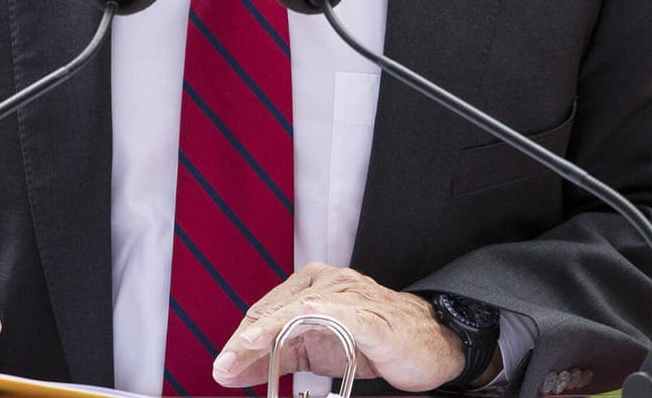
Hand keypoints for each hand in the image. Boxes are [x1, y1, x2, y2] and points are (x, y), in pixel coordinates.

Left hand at [211, 263, 467, 392]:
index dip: (241, 341)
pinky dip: (315, 314)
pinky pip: (338, 312)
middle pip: (275, 311)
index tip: (223, 366)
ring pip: (297, 310)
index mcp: (311, 285)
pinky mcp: (369, 315)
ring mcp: (348, 295)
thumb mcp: (316, 350)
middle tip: (223, 368)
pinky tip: (298, 318)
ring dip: (267, 332)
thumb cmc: (374, 341)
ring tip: (244, 350)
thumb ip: (278, 356)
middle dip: (245, 342)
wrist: (429, 345)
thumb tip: (234, 370)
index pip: (266, 312)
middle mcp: (326, 282)